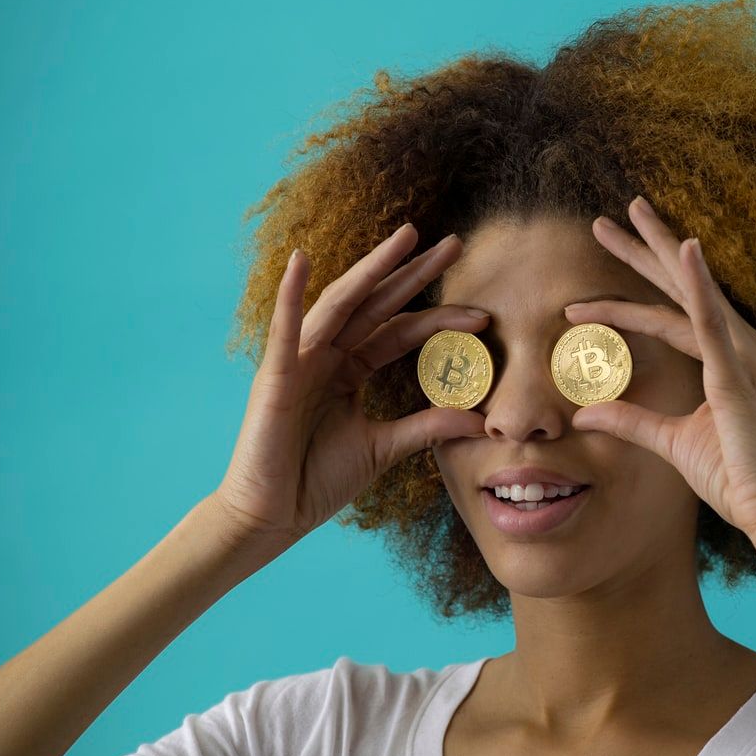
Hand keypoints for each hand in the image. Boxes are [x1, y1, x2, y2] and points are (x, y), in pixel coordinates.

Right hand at [211, 224, 489, 556]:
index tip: (484, 315)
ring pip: (341, 304)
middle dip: (414, 272)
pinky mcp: (274, 377)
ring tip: (404, 238)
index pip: (401, 332)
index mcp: (350, 370)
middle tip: (456, 243)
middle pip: (378, 305)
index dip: (440, 319)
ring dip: (371, 269)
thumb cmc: (316, 481)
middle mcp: (326, 356)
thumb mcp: (384, 449)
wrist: (271, 518)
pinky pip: (284, 331)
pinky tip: (300, 262)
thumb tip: (481, 420)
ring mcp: (299, 361)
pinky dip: (290, 295)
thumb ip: (427, 427)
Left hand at [563, 195, 755, 541]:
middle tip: (607, 218)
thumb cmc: (739, 480)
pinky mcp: (741, 378)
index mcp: (733, 359)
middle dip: (643, 250)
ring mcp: (745, 358)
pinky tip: (683, 249)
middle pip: (682, 288)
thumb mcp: (674, 443)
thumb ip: (633, 421)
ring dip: (657, 252)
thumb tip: (586, 413)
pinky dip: (698, 284)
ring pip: (690, 293)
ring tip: (626, 217)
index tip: (583, 299)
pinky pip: (713, 324)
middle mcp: (744, 347)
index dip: (628, 301)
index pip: (672, 316)